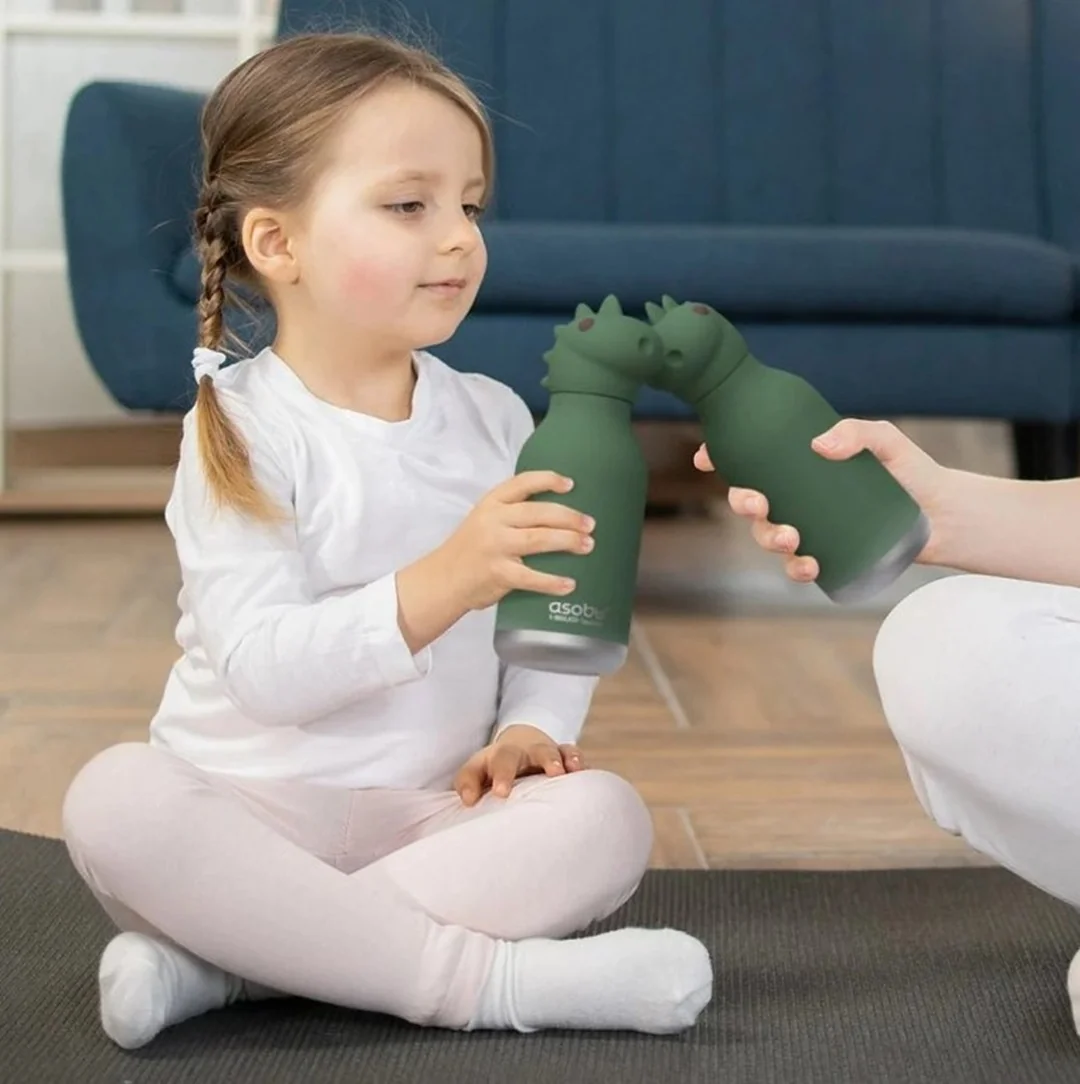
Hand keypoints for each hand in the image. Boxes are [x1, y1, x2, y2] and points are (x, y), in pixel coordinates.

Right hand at [440, 471, 594, 610]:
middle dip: (569, 517)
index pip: (522, 483)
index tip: (570, 485)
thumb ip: (512, 513)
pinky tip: (569, 584)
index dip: (548, 480)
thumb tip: (559, 516)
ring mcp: (495, 547)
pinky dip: (553, 582)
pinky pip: (531, 577)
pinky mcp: (498, 573)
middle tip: (590, 524)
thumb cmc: (470, 550)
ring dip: (568, 541)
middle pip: (538, 512)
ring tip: (588, 546)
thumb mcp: (484, 520)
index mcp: (492, 503)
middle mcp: (494, 521)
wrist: (442, 579)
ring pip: (539, 539)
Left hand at [453, 724, 586, 806]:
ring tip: (557, 772)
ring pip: (543, 750)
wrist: (523, 741)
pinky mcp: (560, 753)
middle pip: (506, 757)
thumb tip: (468, 801)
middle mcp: (512, 752)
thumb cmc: (496, 768)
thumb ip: (468, 786)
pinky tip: (579, 769)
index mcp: (488, 760)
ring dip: (549, 759)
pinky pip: (569, 751)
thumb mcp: (477, 773)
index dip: (471, 784)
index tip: (473, 800)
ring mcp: (538, 750)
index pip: (475, 770)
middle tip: (502, 792)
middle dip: (505, 772)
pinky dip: (574, 759)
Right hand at [693, 419, 950, 582]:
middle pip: (750, 501)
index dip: (721, 457)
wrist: (944, 516)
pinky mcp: (826, 557)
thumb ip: (857, 433)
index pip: (752, 460)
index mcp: (800, 467)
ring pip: (768, 537)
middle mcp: (798, 498)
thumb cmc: (911, 472)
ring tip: (792, 539)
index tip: (706, 456)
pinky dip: (795, 569)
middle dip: (742, 503)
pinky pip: (796, 567)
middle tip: (756, 503)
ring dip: (768, 539)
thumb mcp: (886, 441)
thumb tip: (819, 445)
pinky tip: (808, 565)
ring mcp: (809, 528)